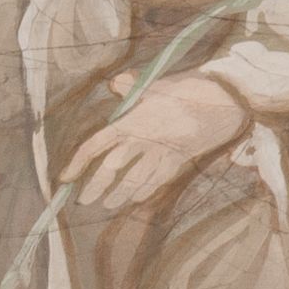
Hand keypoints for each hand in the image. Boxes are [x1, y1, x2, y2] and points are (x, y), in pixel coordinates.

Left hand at [63, 74, 248, 211]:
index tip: (66, 178)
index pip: (96, 144)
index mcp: (131, 120)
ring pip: (133, 180)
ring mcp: (160, 153)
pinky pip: (156, 182)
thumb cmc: (187, 89)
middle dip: (95, 186)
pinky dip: (144, 191)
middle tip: (85, 200)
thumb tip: (113, 85)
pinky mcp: (178, 161)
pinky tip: (136, 199)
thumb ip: (130, 86)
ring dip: (118, 194)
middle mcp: (142, 139)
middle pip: (111, 168)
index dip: (78, 163)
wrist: (222, 100)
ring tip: (108, 204)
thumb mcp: (155, 84)